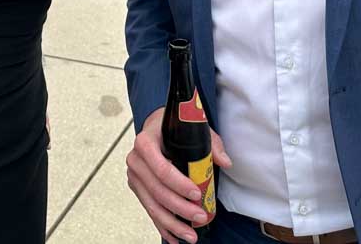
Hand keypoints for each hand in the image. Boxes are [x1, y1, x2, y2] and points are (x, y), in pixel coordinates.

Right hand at [126, 107, 231, 243]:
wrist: (155, 127)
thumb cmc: (173, 127)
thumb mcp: (193, 128)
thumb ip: (211, 144)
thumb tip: (225, 162)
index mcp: (146, 142)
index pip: (161, 168)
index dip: (178, 184)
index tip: (197, 193)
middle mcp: (136, 160)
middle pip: (157, 190)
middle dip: (180, 208)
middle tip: (201, 216)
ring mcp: (135, 176)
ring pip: (152, 205)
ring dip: (172, 223)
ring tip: (191, 235)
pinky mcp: (137, 188)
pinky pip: (149, 210)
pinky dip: (163, 226)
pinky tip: (175, 238)